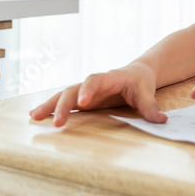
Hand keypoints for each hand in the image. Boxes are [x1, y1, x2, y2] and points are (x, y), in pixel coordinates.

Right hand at [29, 62, 166, 127]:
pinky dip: (50, 107)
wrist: (136, 73)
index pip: (95, 81)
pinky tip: (35, 116)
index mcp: (109, 78)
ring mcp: (85, 91)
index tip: (83, 103)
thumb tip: (161, 120)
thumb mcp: (147, 92)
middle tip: (56, 122)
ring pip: (63, 95)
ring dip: (49, 105)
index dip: (88, 90)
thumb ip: (151, 107)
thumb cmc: (141, 82)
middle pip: (73, 89)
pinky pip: (63, 102)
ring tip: (33, 117)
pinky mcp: (81, 99)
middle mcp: (93, 83)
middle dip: (63, 104)